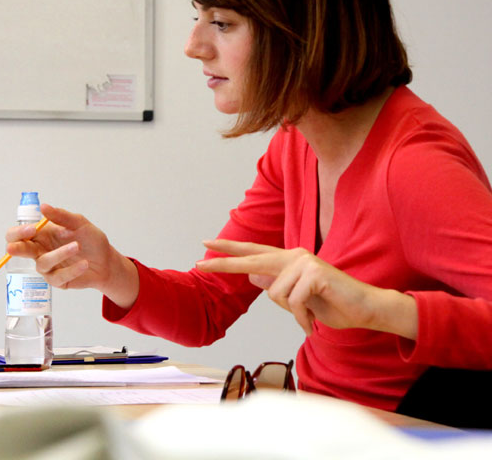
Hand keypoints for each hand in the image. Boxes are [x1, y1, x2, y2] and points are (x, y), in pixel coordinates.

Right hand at [4, 203, 138, 307]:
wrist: (106, 260)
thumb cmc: (91, 240)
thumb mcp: (79, 223)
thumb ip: (61, 216)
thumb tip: (43, 207)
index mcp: (41, 235)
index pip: (18, 233)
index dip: (19, 232)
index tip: (31, 229)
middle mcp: (41, 251)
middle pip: (19, 250)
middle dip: (16, 249)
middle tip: (13, 249)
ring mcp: (48, 268)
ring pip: (43, 263)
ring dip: (59, 254)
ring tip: (77, 246)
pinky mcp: (57, 281)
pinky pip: (58, 277)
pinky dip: (72, 269)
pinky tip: (84, 264)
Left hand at [197, 239, 416, 338]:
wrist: (365, 309)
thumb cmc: (331, 303)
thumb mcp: (297, 297)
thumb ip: (276, 284)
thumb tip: (252, 273)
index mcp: (288, 259)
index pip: (253, 252)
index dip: (229, 250)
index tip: (206, 244)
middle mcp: (294, 256)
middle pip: (252, 260)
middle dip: (225, 264)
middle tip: (199, 264)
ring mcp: (305, 262)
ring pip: (276, 294)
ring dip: (292, 313)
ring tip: (308, 314)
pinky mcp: (315, 273)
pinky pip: (293, 302)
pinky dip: (302, 318)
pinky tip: (314, 321)